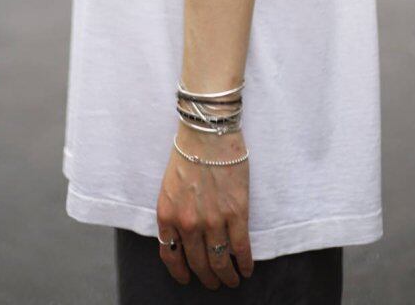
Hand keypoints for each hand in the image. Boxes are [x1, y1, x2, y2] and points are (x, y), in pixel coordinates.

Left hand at [156, 124, 253, 289]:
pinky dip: (244, 263)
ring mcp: (212, 220)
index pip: (170, 255)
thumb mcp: (169, 186)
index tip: (187, 278)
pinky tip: (246, 269)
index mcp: (167, 214)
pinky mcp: (236, 213)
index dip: (180, 271)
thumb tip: (182, 235)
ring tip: (231, 280)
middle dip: (206, 278)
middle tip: (214, 282)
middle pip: (197, 263)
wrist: (208, 132)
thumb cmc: (188, 151)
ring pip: (219, 261)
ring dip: (226, 276)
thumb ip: (174, 211)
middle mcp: (187, 223)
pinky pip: (240, 248)